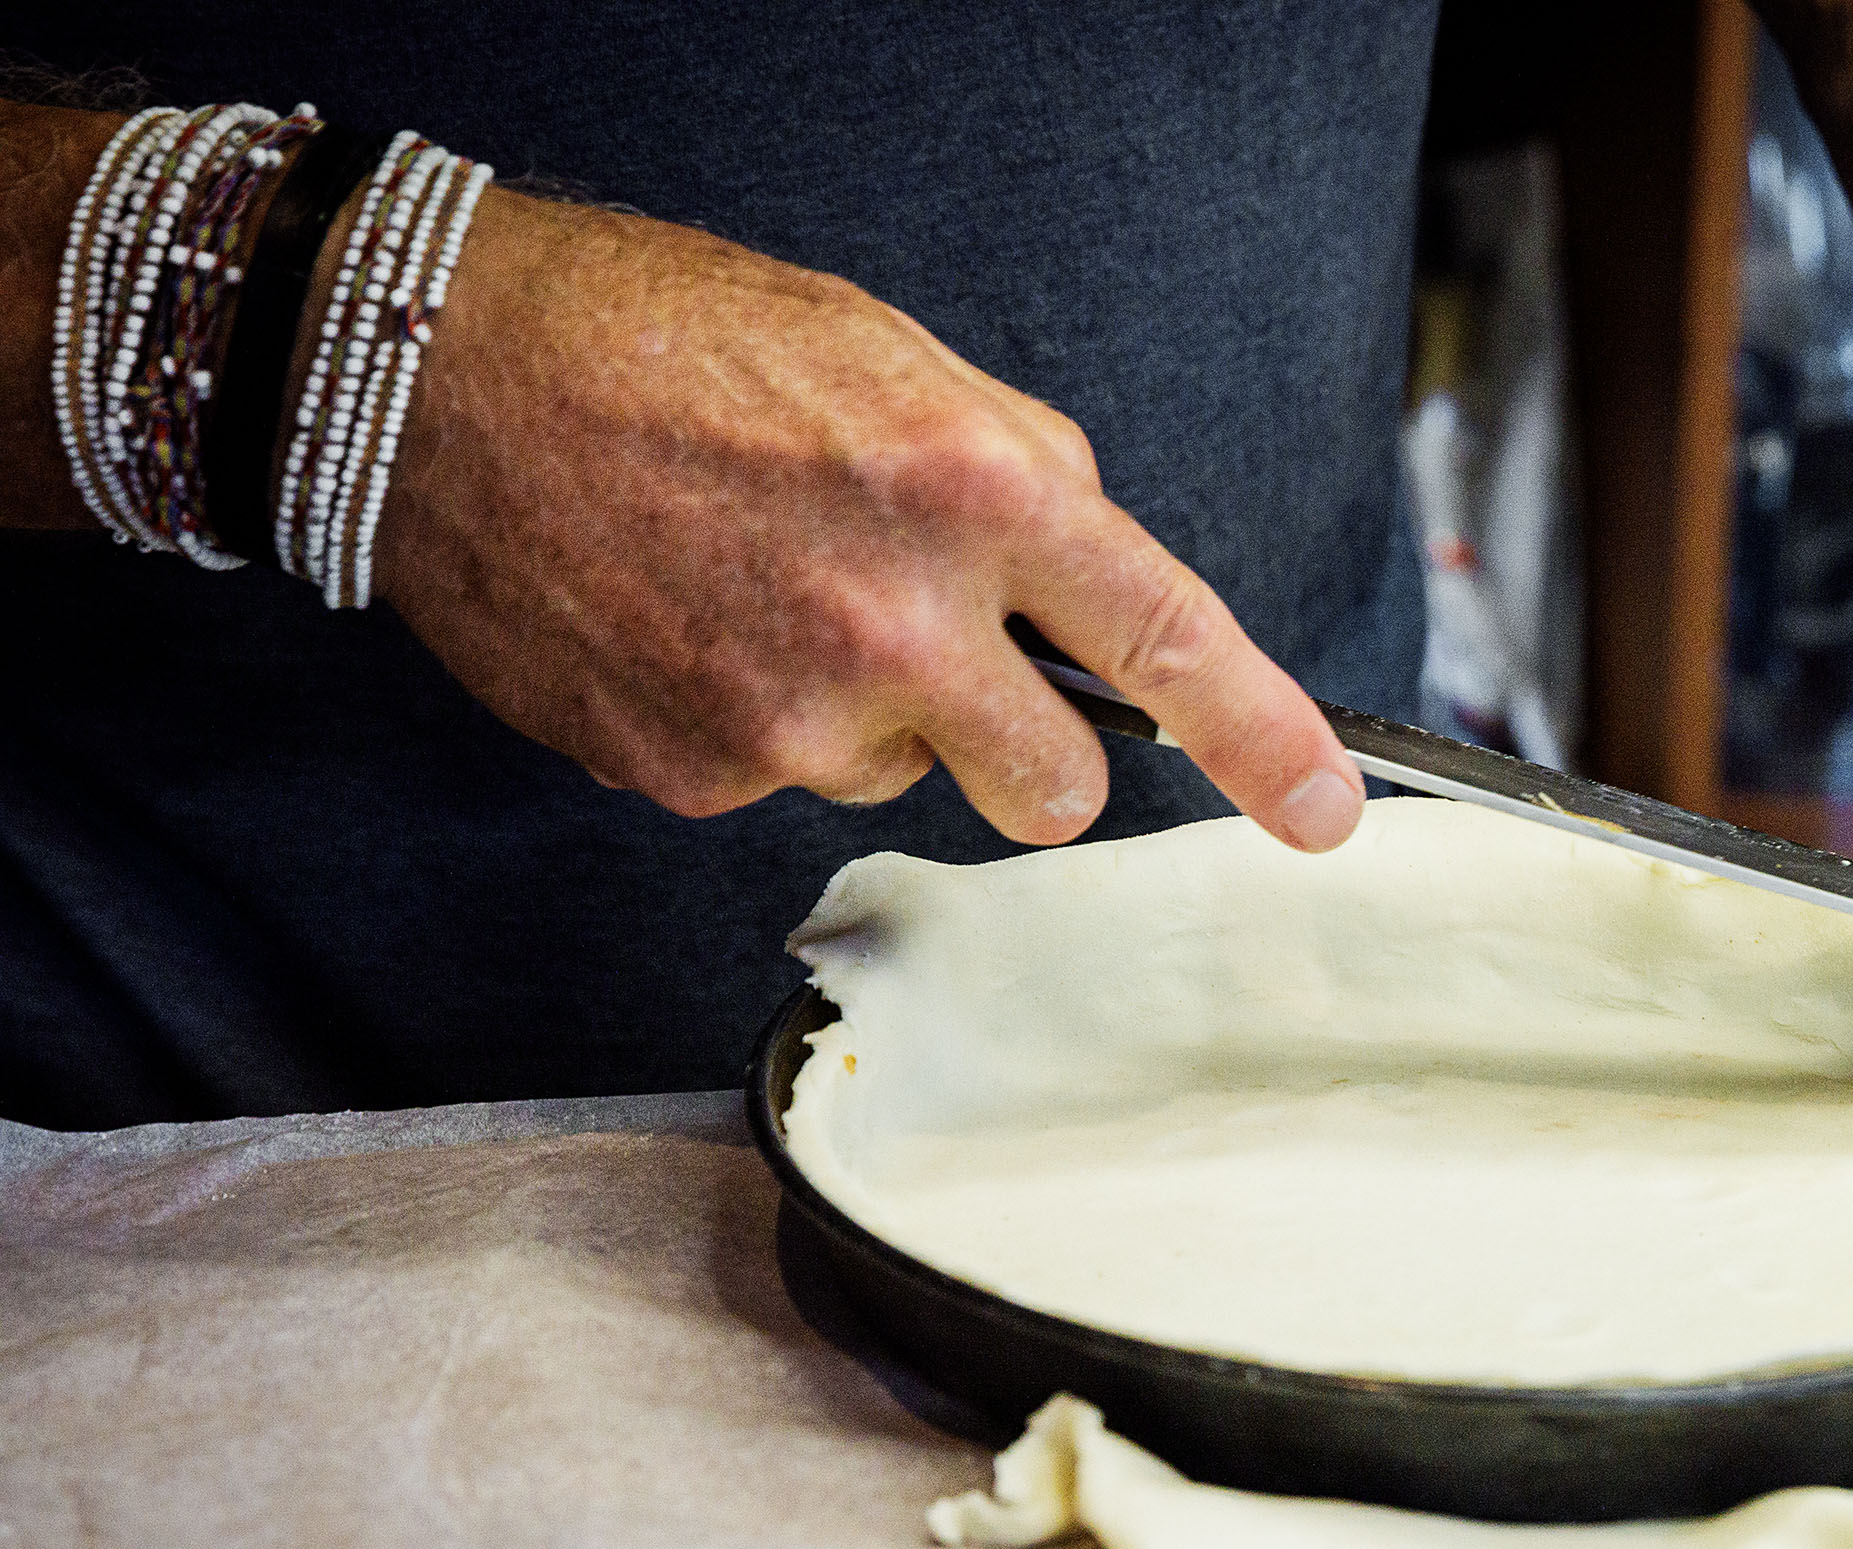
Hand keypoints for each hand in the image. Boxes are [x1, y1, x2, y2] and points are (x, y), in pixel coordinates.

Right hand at [366, 192, 1363, 849]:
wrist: (441, 379)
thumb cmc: (672, 342)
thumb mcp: (894, 360)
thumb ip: (1020, 479)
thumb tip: (1086, 588)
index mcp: (972, 488)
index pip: (1165, 641)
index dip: (1266, 742)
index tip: (1321, 811)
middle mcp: (895, 618)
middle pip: (1057, 793)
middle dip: (1034, 755)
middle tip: (956, 667)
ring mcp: (789, 713)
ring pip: (902, 776)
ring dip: (869, 712)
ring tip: (766, 588)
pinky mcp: (693, 772)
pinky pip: (780, 779)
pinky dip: (756, 717)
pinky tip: (692, 621)